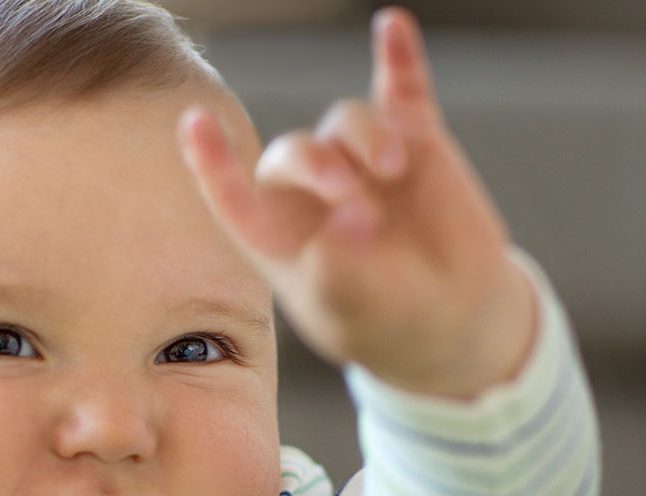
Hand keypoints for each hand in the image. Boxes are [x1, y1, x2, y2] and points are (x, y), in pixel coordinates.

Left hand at [180, 6, 535, 398]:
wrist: (451, 313)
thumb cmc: (384, 316)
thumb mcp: (356, 310)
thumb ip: (338, 275)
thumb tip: (339, 227)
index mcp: (276, 235)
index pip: (232, 195)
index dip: (212, 161)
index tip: (194, 122)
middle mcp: (311, 190)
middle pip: (295, 151)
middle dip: (320, 169)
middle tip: (357, 210)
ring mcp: (361, 159)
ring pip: (347, 121)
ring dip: (366, 140)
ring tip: (392, 174)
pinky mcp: (414, 139)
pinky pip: (401, 89)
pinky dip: (399, 59)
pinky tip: (394, 27)